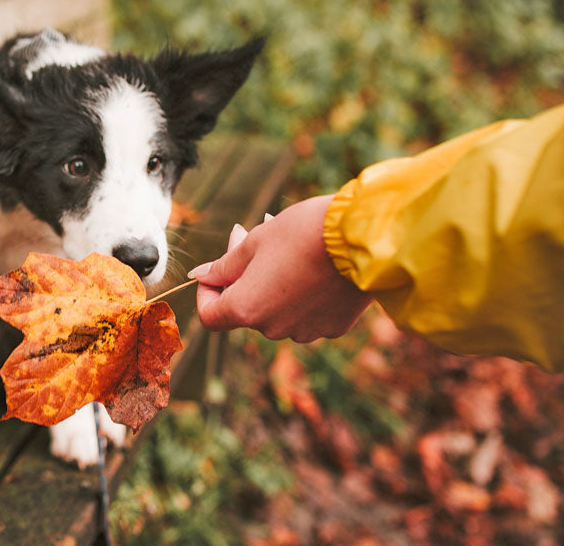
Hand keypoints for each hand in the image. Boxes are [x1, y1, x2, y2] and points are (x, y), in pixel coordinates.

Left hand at [192, 195, 372, 341]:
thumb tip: (200, 276)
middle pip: (246, 309)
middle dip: (244, 278)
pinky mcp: (333, 327)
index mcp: (246, 309)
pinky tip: (317, 267)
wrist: (363, 238)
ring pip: (277, 311)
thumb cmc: (302, 233)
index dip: (207, 292)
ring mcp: (305, 331)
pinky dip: (304, 294)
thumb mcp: (255, 242)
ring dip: (274, 285)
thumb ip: (224, 266)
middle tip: (252, 236)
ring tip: (289, 249)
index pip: (210, 315)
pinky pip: (308, 313)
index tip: (216, 269)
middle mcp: (273, 329)